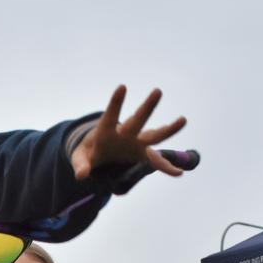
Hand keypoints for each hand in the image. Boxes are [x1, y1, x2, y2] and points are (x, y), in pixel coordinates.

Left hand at [70, 86, 186, 180]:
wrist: (99, 153)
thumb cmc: (88, 152)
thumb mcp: (79, 158)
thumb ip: (80, 164)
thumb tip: (81, 175)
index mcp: (106, 131)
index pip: (110, 116)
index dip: (115, 103)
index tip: (122, 87)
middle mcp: (125, 133)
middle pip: (137, 120)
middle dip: (147, 107)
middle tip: (158, 91)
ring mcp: (137, 142)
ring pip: (154, 135)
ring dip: (169, 129)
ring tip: (183, 119)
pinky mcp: (143, 154)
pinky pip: (157, 161)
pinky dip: (166, 167)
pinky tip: (178, 173)